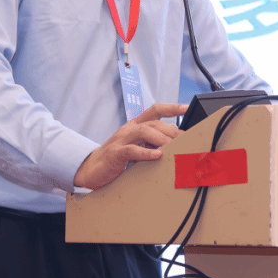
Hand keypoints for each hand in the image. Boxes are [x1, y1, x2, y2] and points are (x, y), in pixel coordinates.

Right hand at [72, 103, 186, 189]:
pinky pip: (131, 150)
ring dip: (162, 139)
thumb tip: (175, 142)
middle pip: (154, 123)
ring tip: (174, 147)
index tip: (187, 107)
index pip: (155, 110)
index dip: (172, 107)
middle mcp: (129, 129)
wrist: (90, 169)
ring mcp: (121, 140)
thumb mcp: (137, 146)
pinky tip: (157, 156)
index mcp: (135, 125)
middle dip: (172, 130)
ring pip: (144, 132)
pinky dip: (145, 152)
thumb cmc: (116, 158)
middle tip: (187, 140)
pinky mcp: (115, 154)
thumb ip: (152, 142)